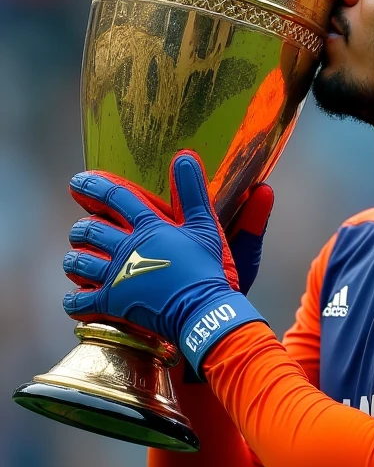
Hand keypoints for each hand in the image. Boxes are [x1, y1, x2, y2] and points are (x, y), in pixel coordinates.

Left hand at [63, 151, 266, 374]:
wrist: (203, 311)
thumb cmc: (207, 269)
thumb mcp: (204, 226)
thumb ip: (192, 191)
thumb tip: (184, 156)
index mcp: (149, 227)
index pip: (116, 197)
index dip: (95, 186)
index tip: (78, 181)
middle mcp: (127, 249)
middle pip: (90, 230)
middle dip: (81, 228)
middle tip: (80, 229)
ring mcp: (116, 277)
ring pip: (79, 263)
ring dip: (74, 260)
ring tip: (75, 259)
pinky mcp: (112, 304)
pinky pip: (79, 300)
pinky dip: (74, 298)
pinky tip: (76, 296)